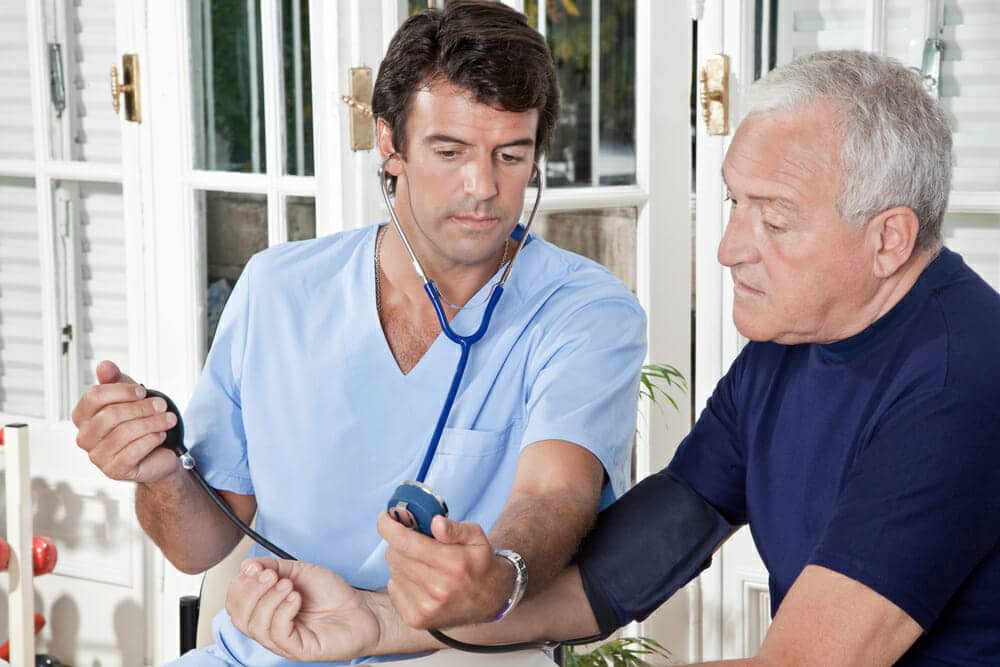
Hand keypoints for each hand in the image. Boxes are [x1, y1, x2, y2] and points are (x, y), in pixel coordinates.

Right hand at [72, 360, 178, 482]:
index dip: (122, 391)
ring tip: (169, 419)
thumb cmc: (139, 421)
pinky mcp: (113, 471)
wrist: (157, 452)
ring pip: (125, 432)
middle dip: (142, 408)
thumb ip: (115, 379)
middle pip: (111, 415)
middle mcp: (84, 438)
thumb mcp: (129, 396)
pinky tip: (161, 435)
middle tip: (162, 405)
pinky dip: (152, 439)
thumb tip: (104, 365)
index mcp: (83, 416)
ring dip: (153, 422)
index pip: (94, 396)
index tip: (143, 391)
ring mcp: (97, 457)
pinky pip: (133, 451)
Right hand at [227, 558, 380, 661]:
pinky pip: (279, 634)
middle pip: (239, 617)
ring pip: (257, 626)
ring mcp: (283, 640)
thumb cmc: (331, 593)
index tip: (257, 568)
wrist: (360, 608)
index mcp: (265, 608)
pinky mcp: (298, 649)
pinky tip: (296, 599)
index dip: (241, 584)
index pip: (235, 603)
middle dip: (252, 591)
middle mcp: (270, 626)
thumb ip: (272, 566)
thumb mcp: (298, 571)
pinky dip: (283, 612)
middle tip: (272, 576)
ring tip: (288, 585)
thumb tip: (247, 565)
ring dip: (269, 599)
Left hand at [378, 512, 514, 628]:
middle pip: (395, 555)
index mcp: (452, 564)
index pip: (406, 543)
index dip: (389, 527)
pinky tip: (419, 579)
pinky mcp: (417, 619)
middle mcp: (438, 588)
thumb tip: (435, 522)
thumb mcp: (476, 537)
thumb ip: (454, 528)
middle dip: (399, 543)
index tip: (385, 517)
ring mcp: (426, 607)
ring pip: (393, 571)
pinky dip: (401, 580)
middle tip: (413, 541)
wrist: (489, 600)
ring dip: (402, 562)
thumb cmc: (479, 563)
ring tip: (421, 562)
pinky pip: (393, 589)